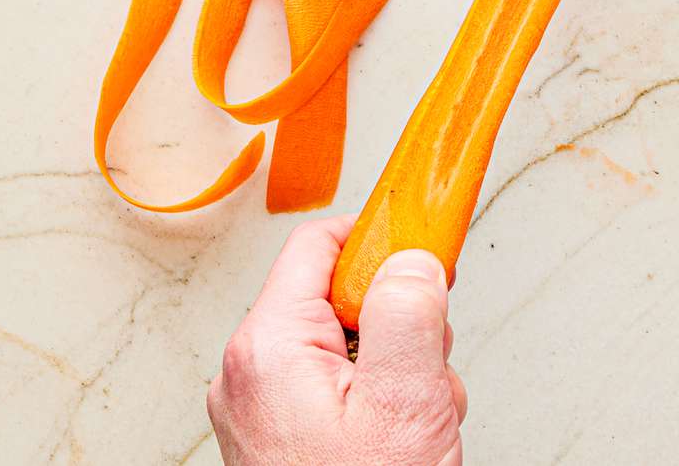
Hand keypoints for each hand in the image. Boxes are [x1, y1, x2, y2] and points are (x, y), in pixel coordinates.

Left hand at [208, 216, 467, 465]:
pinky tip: (399, 442)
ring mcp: (263, 408)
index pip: (320, 245)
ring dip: (399, 372)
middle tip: (426, 370)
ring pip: (351, 347)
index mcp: (268, 347)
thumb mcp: (404, 402)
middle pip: (342, 298)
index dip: (379, 236)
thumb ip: (409, 314)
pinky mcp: (279, 438)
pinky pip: (340, 389)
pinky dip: (381, 403)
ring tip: (414, 425)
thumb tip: (412, 258)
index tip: (425, 240)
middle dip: (401, 324)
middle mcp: (253, 371)